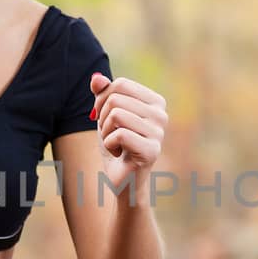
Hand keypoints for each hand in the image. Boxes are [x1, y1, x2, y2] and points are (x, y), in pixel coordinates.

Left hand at [88, 71, 165, 192]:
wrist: (122, 179)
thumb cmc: (116, 145)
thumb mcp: (106, 115)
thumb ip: (103, 94)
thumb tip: (96, 79)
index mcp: (156, 102)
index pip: (120, 84)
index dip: (103, 100)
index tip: (107, 118)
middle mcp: (161, 115)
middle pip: (115, 99)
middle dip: (103, 118)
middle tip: (111, 134)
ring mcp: (159, 133)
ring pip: (116, 114)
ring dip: (105, 132)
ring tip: (115, 143)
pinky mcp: (152, 150)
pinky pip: (119, 134)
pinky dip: (109, 144)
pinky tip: (119, 153)